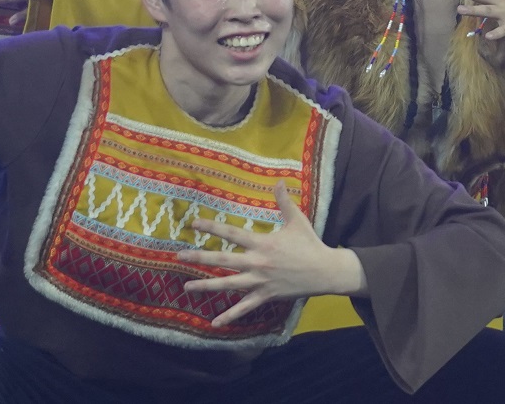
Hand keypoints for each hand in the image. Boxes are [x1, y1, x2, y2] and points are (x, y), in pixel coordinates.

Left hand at [178, 182, 364, 326]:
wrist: (325, 271)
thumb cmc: (310, 244)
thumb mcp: (297, 220)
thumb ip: (284, 202)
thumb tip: (280, 181)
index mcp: (262, 243)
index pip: (232, 233)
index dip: (212, 228)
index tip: (194, 224)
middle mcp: (257, 262)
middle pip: (223, 260)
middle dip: (200, 258)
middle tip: (180, 256)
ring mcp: (260, 281)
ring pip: (228, 285)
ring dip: (206, 286)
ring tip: (186, 287)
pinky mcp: (265, 296)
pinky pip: (245, 308)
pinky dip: (230, 316)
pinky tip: (214, 323)